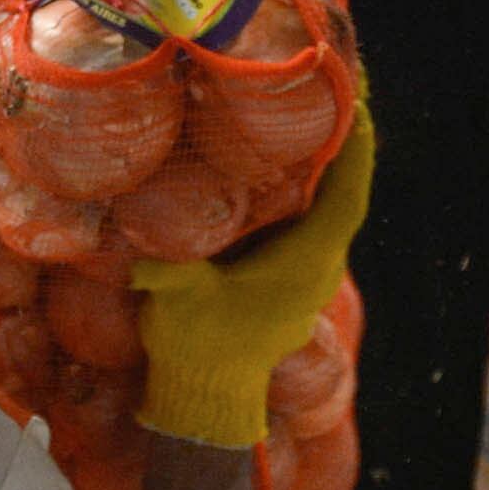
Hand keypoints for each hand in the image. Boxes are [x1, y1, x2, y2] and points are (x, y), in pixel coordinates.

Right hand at [128, 97, 377, 447]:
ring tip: (307, 118)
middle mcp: (319, 267)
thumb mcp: (178, 301)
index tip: (357, 104)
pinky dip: (306, 193)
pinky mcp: (292, 281)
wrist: (206, 397)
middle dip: (343, 145)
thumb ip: (164, 269)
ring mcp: (309, 276)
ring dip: (326, 169)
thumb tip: (130, 231)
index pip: (349, 197)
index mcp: (306, 264)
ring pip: (329, 210)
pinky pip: (311, 225)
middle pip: (345, 194)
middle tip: (329, 92)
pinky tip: (281, 168)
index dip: (358, 149)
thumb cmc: (198, 347)